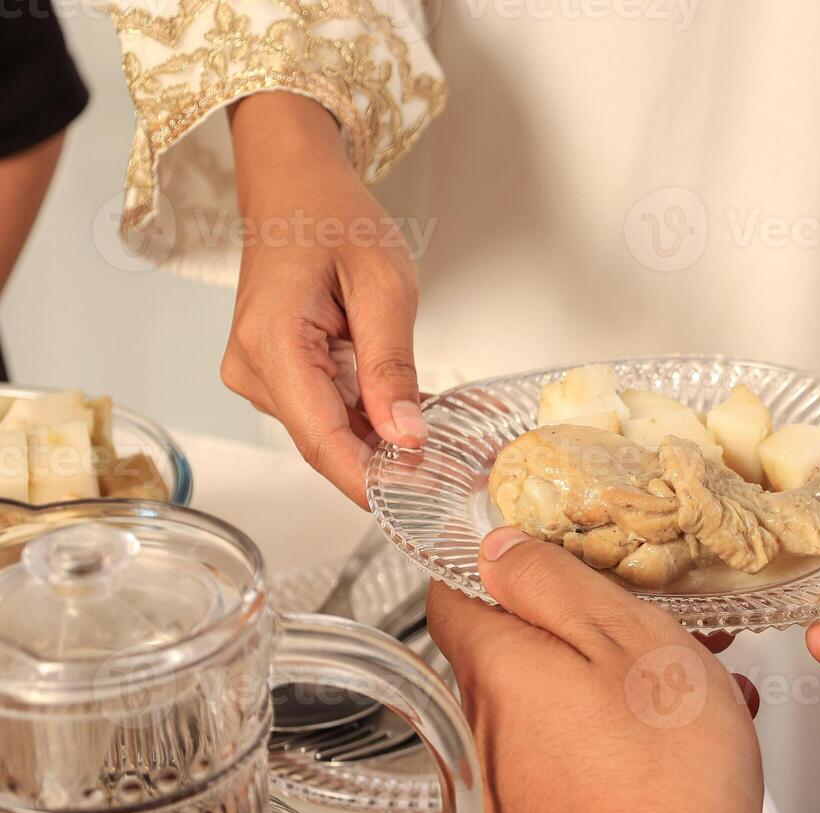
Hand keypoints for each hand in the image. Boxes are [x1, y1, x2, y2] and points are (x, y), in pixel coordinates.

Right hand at [223, 92, 424, 506]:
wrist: (294, 184)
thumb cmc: (333, 216)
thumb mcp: (384, 286)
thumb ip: (393, 365)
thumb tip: (407, 435)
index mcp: (271, 346)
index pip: (321, 440)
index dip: (370, 481)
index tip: (415, 504)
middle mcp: (252, 368)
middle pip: (324, 442)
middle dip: (384, 465)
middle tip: (450, 477)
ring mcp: (257, 373)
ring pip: (326, 431)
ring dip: (380, 443)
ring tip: (441, 447)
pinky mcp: (273, 372)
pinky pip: (323, 410)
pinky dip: (366, 419)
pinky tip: (408, 419)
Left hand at [427, 527, 780, 812]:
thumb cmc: (665, 772)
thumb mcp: (625, 636)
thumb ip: (553, 582)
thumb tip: (495, 547)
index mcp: (495, 668)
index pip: (454, 590)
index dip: (498, 560)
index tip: (548, 551)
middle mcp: (486, 727)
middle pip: (512, 646)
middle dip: (579, 623)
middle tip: (652, 619)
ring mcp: (511, 783)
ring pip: (550, 700)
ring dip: (609, 679)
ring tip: (690, 681)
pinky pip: (569, 753)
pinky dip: (614, 734)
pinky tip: (680, 740)